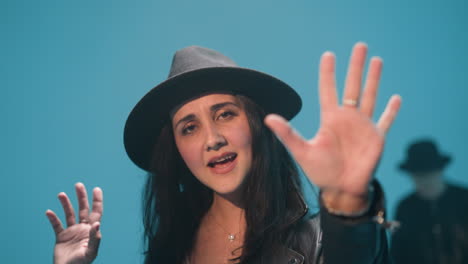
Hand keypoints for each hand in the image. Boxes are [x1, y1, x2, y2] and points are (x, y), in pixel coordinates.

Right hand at [46, 183, 102, 263]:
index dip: (97, 201)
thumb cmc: (82, 263)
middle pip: (83, 209)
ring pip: (69, 214)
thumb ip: (95, 237)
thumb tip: (97, 223)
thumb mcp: (91, 251)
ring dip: (65, 204)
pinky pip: (56, 225)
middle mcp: (82, 229)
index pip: (96, 212)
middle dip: (81, 197)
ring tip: (61, 194)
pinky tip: (49, 212)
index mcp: (91, 231)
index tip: (96, 189)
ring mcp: (71, 232)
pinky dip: (53, 218)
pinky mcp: (61, 237)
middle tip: (78, 185)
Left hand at [265, 43, 400, 211]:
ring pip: (370, 97)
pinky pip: (385, 120)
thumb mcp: (302, 151)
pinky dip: (391, 110)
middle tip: (360, 46)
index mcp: (330, 119)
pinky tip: (396, 98)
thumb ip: (288, 134)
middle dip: (356, 67)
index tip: (328, 55)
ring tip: (377, 60)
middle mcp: (347, 119)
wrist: (341, 189)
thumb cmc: (320, 172)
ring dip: (374, 80)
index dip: (328, 73)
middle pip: (353, 86)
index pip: (328, 90)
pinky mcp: (376, 138)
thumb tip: (269, 118)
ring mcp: (363, 127)